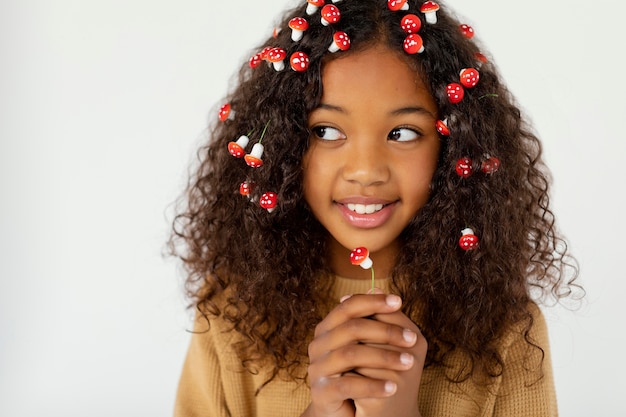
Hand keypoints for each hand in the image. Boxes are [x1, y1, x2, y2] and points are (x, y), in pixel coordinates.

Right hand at [302, 292, 425, 416]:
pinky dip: (372, 385)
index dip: (373, 302)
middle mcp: (318, 344)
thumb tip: (377, 285)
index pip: (348, 306)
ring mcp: (317, 368)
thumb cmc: (360, 374)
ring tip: (409, 363)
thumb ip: (372, 319)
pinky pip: (347, 385)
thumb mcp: (368, 344)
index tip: (399, 302)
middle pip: (351, 329)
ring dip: (384, 357)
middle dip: (385, 331)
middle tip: (413, 339)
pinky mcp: (320, 392)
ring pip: (350, 355)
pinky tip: (393, 387)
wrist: (346, 412)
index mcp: (328, 328)